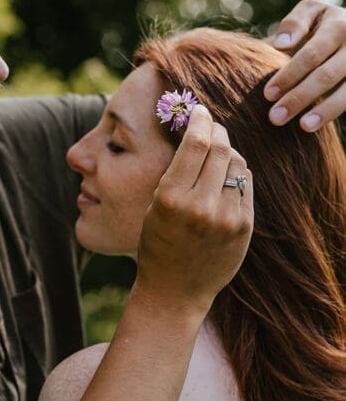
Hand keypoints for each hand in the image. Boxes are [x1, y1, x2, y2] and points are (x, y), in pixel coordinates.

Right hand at [136, 105, 252, 312]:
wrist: (175, 290)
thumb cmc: (157, 243)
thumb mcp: (154, 205)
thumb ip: (178, 172)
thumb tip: (199, 132)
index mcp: (171, 198)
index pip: (196, 142)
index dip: (201, 119)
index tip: (200, 110)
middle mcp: (201, 206)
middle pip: (220, 148)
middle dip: (217, 130)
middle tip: (211, 125)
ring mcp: (226, 217)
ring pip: (237, 163)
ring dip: (228, 151)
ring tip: (217, 153)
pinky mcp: (244, 227)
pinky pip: (246, 185)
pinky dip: (237, 174)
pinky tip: (226, 177)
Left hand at [265, 0, 345, 131]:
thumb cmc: (326, 23)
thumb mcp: (312, 12)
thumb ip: (294, 24)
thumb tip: (280, 44)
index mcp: (338, 25)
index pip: (311, 54)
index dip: (289, 75)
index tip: (267, 94)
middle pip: (326, 75)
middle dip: (299, 97)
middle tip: (275, 118)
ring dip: (325, 111)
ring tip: (303, 126)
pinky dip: (335, 112)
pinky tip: (319, 125)